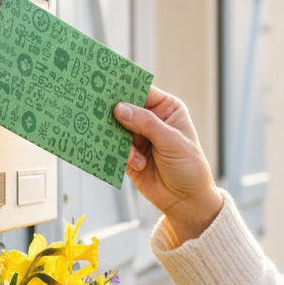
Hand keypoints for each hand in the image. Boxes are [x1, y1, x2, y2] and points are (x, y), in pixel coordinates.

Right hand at [113, 87, 223, 242]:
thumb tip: (119, 108)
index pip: (142, 91)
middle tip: (95, 108)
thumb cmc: (189, 167)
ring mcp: (138, 138)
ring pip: (116, 128)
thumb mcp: (171, 142)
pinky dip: (114, 152)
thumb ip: (146, 124)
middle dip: (111, 110)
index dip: (124, 86)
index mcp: (166, 109)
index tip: (105, 83)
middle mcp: (150, 120)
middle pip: (124, 108)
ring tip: (118, 143)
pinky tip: (128, 160)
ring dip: (114, 136)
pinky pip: (113, 148)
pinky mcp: (128, 156)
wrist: (186, 201)